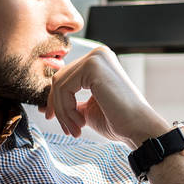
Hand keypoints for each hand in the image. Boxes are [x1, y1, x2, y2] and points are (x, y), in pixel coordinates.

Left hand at [43, 46, 168, 148]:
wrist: (138, 128)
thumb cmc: (118, 121)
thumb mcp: (87, 109)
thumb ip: (69, 102)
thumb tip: (45, 106)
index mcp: (98, 62)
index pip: (65, 77)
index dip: (56, 101)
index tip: (59, 121)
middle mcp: (97, 54)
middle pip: (59, 79)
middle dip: (59, 108)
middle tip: (69, 129)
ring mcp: (96, 58)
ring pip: (59, 85)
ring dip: (63, 112)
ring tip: (76, 129)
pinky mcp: (93, 66)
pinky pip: (64, 88)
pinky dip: (66, 110)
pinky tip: (81, 123)